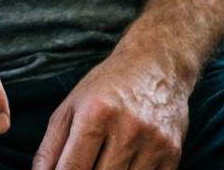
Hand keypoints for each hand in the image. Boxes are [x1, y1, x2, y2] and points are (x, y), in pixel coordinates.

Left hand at [31, 50, 191, 169]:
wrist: (157, 64)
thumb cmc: (107, 87)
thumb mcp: (71, 107)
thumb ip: (50, 148)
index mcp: (95, 114)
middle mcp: (127, 129)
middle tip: (85, 167)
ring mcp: (153, 143)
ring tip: (103, 164)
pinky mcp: (173, 153)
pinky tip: (124, 167)